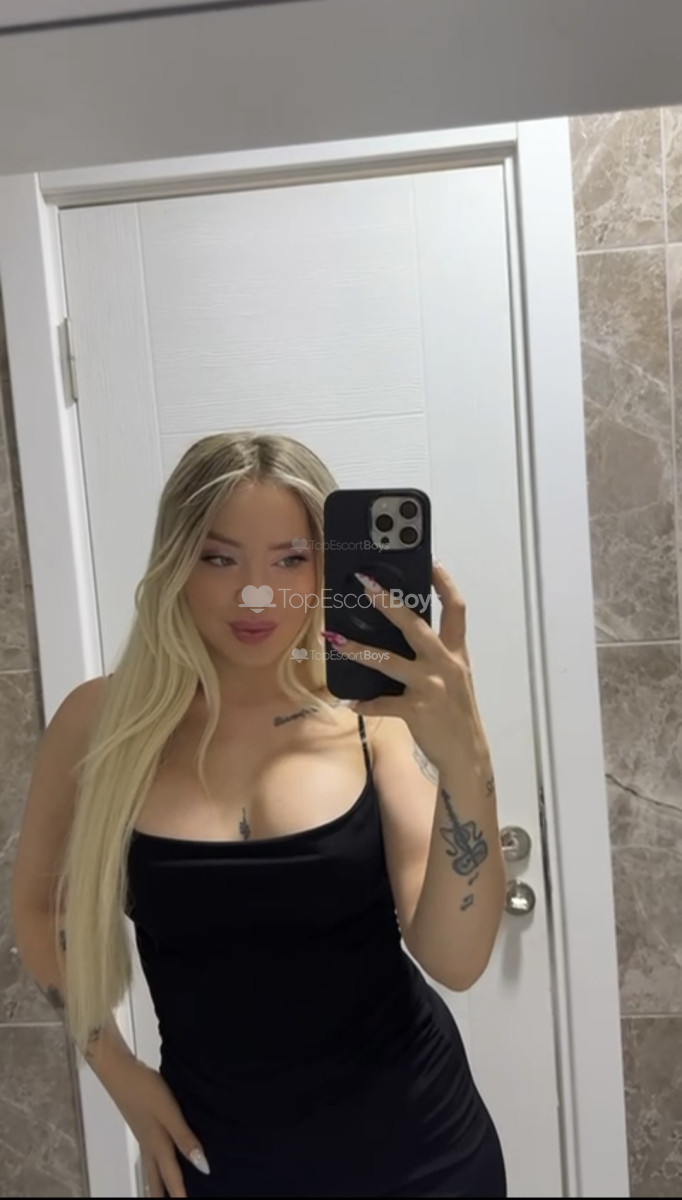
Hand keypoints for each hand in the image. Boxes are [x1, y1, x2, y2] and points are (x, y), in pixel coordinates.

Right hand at [107, 1057, 209, 1197]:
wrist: (119, 1071)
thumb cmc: (145, 1090)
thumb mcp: (169, 1112)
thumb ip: (185, 1138)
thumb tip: (202, 1166)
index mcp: (158, 1144)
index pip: (172, 1176)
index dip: (180, 1193)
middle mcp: (149, 1144)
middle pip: (156, 1178)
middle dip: (162, 1194)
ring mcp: (143, 1134)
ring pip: (151, 1167)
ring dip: (157, 1182)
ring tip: (162, 1192)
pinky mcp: (141, 1123)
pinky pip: (150, 1154)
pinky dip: (155, 1163)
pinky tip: (160, 1154)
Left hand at [324, 560, 479, 771]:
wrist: (467, 754)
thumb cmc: (456, 713)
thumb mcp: (455, 678)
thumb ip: (436, 655)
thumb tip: (406, 634)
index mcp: (456, 653)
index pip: (456, 610)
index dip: (445, 584)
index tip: (432, 562)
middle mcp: (445, 665)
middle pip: (416, 625)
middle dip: (389, 602)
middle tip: (365, 584)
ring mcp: (430, 687)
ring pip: (388, 662)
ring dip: (359, 650)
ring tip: (335, 639)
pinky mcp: (416, 711)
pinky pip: (382, 704)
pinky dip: (364, 703)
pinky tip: (350, 701)